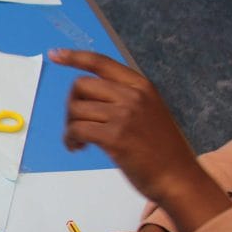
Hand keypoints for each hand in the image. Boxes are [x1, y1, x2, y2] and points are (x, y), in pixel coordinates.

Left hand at [49, 49, 199, 202]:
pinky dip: (70, 139)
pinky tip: (78, 148)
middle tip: (76, 124)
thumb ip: (122, 98)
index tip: (55, 55)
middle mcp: (132, 95)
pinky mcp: (114, 137)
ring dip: (69, 127)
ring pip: (75, 109)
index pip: (102, 62)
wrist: (177, 176)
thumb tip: (85, 96)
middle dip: (71, 105)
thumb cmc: (160, 148)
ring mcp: (124, 115)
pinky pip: (76, 129)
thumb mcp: (148, 111)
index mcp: (141, 86)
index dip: (75, 57)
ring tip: (79, 142)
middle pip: (80, 85)